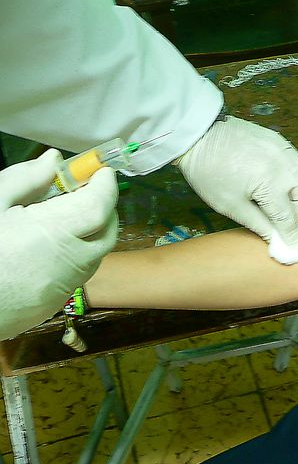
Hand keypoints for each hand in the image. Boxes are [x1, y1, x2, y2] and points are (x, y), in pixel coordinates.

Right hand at [0, 149, 117, 339]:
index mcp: (52, 233)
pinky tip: (52, 243)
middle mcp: (70, 263)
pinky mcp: (56, 303)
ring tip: (65, 215)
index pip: (98, 207)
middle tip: (85, 190)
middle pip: (107, 231)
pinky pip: (81, 271)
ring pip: (97, 254)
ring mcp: (65, 286)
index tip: (101, 171)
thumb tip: (55, 160)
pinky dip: (80, 251)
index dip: (105, 186)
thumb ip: (25, 180)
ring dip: (93, 230)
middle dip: (104, 207)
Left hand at [176, 116, 297, 259]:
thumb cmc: (209, 173)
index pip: (287, 217)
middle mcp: (285, 166)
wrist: (198, 135)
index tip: (294, 247)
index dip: (291, 235)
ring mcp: (284, 150)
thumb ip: (258, 224)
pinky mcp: (280, 140)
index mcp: (271, 184)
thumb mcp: (231, 205)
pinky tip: (283, 181)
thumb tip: (275, 239)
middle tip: (285, 221)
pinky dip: (297, 175)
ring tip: (286, 201)